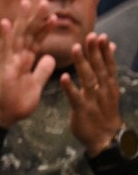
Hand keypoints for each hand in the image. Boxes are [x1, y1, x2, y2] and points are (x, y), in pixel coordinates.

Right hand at [0, 0, 56, 127]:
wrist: (3, 115)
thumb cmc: (17, 101)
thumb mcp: (36, 85)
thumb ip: (42, 70)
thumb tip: (50, 58)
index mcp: (25, 60)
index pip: (36, 40)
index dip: (43, 28)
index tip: (52, 15)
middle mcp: (16, 57)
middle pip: (27, 33)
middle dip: (34, 17)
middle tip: (42, 0)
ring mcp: (10, 62)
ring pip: (18, 37)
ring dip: (22, 20)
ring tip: (28, 4)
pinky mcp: (5, 69)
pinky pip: (6, 51)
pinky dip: (6, 37)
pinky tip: (6, 24)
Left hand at [61, 32, 121, 156]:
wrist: (105, 138)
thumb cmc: (103, 110)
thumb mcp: (109, 89)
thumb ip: (106, 69)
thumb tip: (111, 48)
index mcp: (109, 85)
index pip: (108, 65)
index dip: (104, 51)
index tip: (100, 35)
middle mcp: (103, 90)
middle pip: (99, 68)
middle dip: (94, 52)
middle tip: (90, 36)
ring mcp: (93, 100)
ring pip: (88, 79)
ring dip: (81, 63)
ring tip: (75, 48)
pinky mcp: (82, 110)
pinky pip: (75, 97)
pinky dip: (70, 87)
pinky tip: (63, 77)